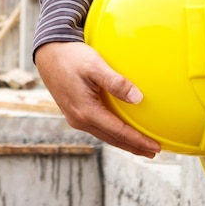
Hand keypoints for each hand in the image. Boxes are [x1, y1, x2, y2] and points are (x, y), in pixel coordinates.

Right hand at [34, 41, 160, 157]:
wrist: (49, 53)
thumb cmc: (71, 57)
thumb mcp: (95, 66)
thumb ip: (116, 82)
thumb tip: (138, 98)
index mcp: (85, 111)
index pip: (118, 132)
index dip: (138, 140)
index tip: (156, 146)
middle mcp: (78, 119)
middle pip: (112, 139)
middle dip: (133, 147)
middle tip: (153, 152)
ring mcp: (74, 117)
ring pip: (104, 135)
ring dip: (123, 141)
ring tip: (140, 145)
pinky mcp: (73, 112)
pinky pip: (97, 128)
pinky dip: (112, 133)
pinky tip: (119, 130)